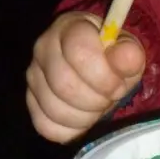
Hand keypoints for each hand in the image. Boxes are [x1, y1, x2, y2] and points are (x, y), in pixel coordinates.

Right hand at [26, 11, 145, 143]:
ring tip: (97, 108)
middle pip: (64, 85)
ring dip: (84, 117)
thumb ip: (128, 54)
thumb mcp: (127, 52)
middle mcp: (43, 49)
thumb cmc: (111, 57)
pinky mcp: (31, 103)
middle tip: (109, 98)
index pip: (78, 52)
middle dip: (94, 100)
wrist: (96, 68)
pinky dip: (70, 130)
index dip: (103, 76)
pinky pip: (45, 126)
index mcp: (68, 28)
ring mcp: (33, 77)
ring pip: (54, 109)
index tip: (118, 85)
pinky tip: (83, 119)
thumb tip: (127, 57)